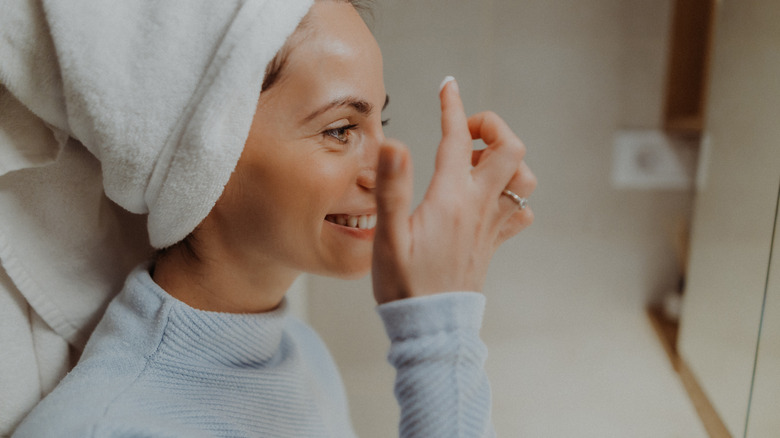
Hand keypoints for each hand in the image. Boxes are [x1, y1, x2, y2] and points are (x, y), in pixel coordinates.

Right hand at [371, 78, 535, 303]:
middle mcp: (479, 208)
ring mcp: (491, 226)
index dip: (453, 107)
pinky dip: (512, 195)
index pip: (457, 140)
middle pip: (510, 150)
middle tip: (463, 133)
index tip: (447, 87)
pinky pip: (521, 211)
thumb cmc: (404, 284)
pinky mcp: (493, 243)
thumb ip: (392, 188)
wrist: (430, 328)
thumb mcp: (388, 235)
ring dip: (505, 160)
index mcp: (451, 200)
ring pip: (524, 179)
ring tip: (473, 164)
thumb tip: (394, 144)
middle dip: (491, 127)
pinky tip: (487, 199)